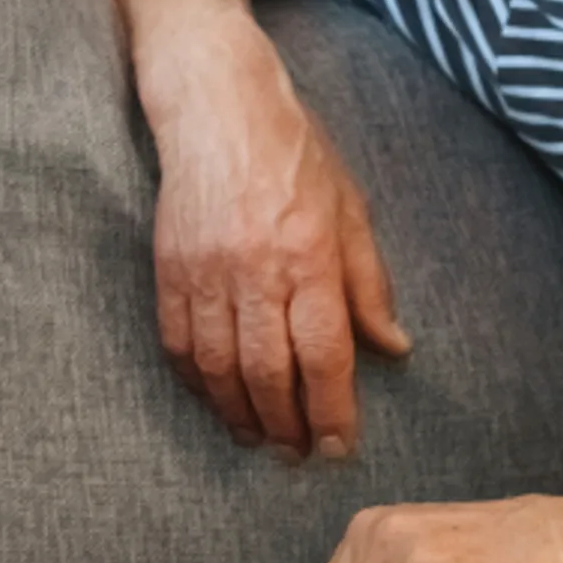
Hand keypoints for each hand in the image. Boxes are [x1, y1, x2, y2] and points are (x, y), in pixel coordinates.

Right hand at [148, 38, 410, 459]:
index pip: (325, 354)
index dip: (333, 410)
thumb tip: (393, 348)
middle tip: (298, 455)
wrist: (216, 106)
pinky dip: (198, 383)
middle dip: (287, 426)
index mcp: (309, 256)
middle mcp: (255, 271)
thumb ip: (370, 284)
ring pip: (220, 368)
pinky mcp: (168, 269)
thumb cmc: (294, 153)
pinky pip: (179, 344)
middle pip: (270, 373)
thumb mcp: (350, 209)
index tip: (339, 446)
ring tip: (259, 440)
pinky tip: (217, 401)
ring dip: (241, 415)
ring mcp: (205, 272)